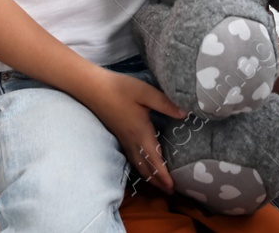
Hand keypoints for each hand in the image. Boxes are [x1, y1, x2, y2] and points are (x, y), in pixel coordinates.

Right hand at [78, 69, 186, 192]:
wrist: (93, 89)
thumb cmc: (120, 89)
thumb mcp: (146, 92)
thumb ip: (166, 104)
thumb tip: (185, 114)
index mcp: (141, 133)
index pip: (154, 161)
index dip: (163, 176)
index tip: (172, 187)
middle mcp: (132, 141)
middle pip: (146, 168)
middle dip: (158, 182)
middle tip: (170, 191)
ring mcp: (124, 140)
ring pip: (138, 165)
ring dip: (149, 177)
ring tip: (159, 184)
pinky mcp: (119, 135)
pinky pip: (132, 158)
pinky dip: (141, 167)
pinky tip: (144, 165)